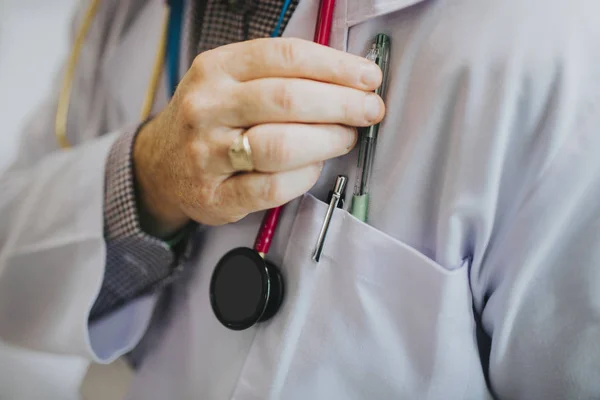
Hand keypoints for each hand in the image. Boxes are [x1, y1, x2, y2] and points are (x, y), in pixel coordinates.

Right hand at [134, 37, 384, 236]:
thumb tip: (349, 80)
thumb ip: (279, 75)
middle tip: (370, 110)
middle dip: (342, 104)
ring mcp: (207, 154)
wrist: (160, 165)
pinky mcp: (215, 196)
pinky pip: (272, 187)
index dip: (335, 65)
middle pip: (287, 99)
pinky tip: (314, 167)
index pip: (285, 57)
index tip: (367, 77)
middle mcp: (207, 107)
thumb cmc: (210, 119)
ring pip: (280, 145)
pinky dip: (305, 177)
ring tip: (345, 137)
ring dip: (327, 140)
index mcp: (216, 69)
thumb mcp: (230, 80)